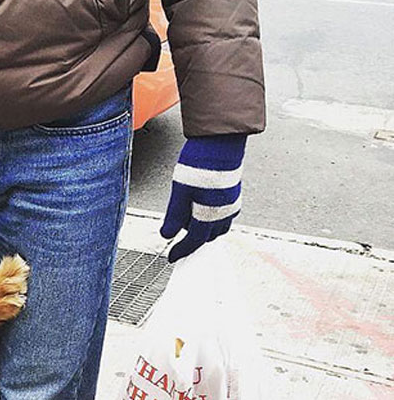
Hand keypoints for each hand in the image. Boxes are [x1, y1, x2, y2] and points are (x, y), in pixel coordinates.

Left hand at [160, 134, 245, 262]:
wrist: (220, 142)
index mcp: (209, 216)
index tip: (172, 256)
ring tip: (188, 221)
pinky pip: (224, 214)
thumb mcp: (179, 193)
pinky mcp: (232, 193)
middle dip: (193, 240)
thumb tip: (166, 235)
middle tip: (179, 238)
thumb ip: (174, 217)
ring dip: (204, 229)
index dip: (181, 250)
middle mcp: (224, 213)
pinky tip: (202, 206)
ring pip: (218, 226)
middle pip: (208, 236)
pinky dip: (212, 217)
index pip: (194, 241)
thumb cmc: (200, 164)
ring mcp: (231, 203)